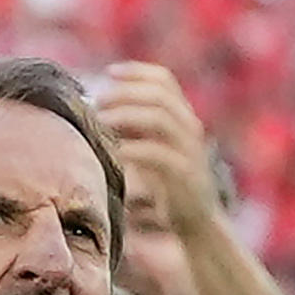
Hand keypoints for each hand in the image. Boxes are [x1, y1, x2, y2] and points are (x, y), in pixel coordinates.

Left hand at [94, 62, 222, 234]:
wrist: (197, 222)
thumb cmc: (168, 186)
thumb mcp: (154, 150)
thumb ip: (137, 129)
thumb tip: (100, 108)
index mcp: (184, 117)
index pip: (164, 80)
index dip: (136, 72)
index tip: (109, 73)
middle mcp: (190, 128)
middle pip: (158, 94)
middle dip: (124, 94)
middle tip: (97, 102)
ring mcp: (190, 150)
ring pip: (159, 118)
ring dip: (124, 116)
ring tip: (100, 122)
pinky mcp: (184, 175)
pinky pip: (156, 153)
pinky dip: (130, 148)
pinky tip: (112, 152)